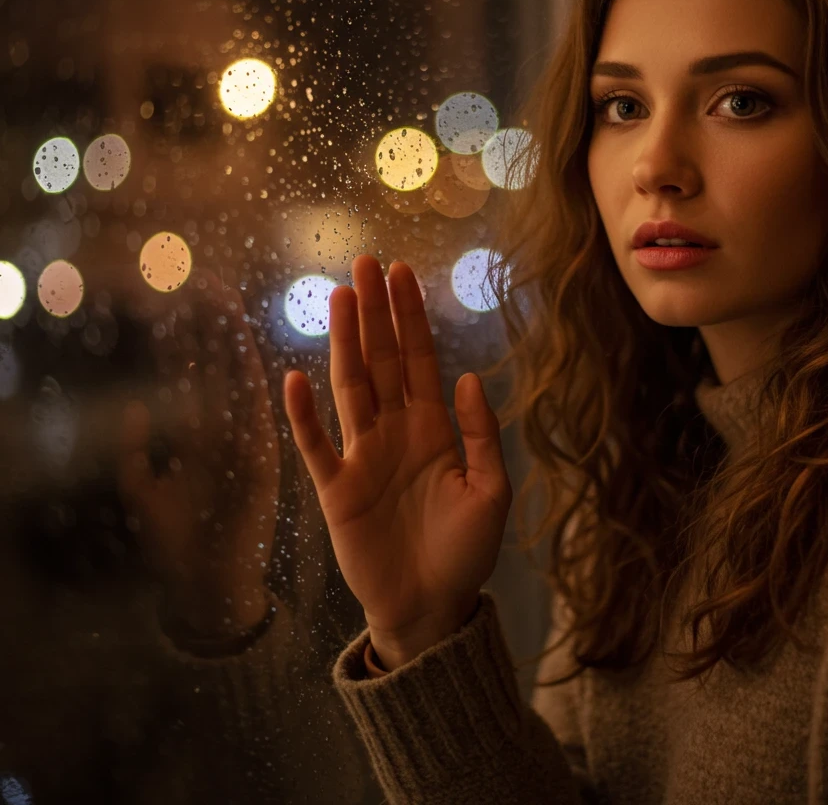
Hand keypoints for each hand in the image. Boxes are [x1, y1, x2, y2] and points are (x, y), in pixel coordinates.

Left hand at [117, 269, 280, 638]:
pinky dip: (252, 378)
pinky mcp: (261, 453)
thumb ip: (133, 453)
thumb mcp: (142, 496)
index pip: (184, 376)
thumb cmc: (175, 545)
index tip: (169, 301)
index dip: (176, 339)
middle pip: (212, 364)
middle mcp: (219, 429)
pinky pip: (256, 410)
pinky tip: (244, 346)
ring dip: (229, 337)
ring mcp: (243, 437)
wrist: (210, 582)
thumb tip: (134, 406)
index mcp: (192, 435)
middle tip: (202, 277)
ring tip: (222, 295)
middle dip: (206, 323)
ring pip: (235, 375)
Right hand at [283, 255, 511, 661]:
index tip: (402, 272)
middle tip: (366, 263)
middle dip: (375, 312)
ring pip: (350, 387)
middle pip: (381, 360)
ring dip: (345, 343)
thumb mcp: (490, 491)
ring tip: (340, 298)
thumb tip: (469, 378)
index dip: (410, 316)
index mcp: (433, 428)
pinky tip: (296, 378)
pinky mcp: (336, 489)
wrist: (431, 607)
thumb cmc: (464, 552)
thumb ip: (480, 434)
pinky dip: (304, 415)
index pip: (418, 359)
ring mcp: (363, 456)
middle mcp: (395, 431)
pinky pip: (316, 445)